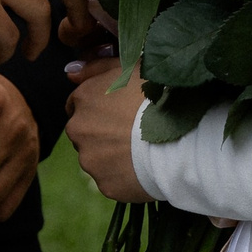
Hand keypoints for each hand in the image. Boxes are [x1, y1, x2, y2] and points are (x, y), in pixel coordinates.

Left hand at [65, 56, 154, 203]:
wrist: (180, 138)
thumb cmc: (159, 97)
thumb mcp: (130, 67)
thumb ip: (97, 66)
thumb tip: (71, 72)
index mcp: (84, 98)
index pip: (77, 104)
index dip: (99, 107)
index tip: (118, 112)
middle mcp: (79, 129)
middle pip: (84, 131)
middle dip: (101, 132)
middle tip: (132, 131)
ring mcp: (90, 159)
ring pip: (96, 157)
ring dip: (111, 154)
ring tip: (141, 150)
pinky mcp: (104, 184)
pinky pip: (111, 179)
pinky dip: (123, 175)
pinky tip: (143, 167)